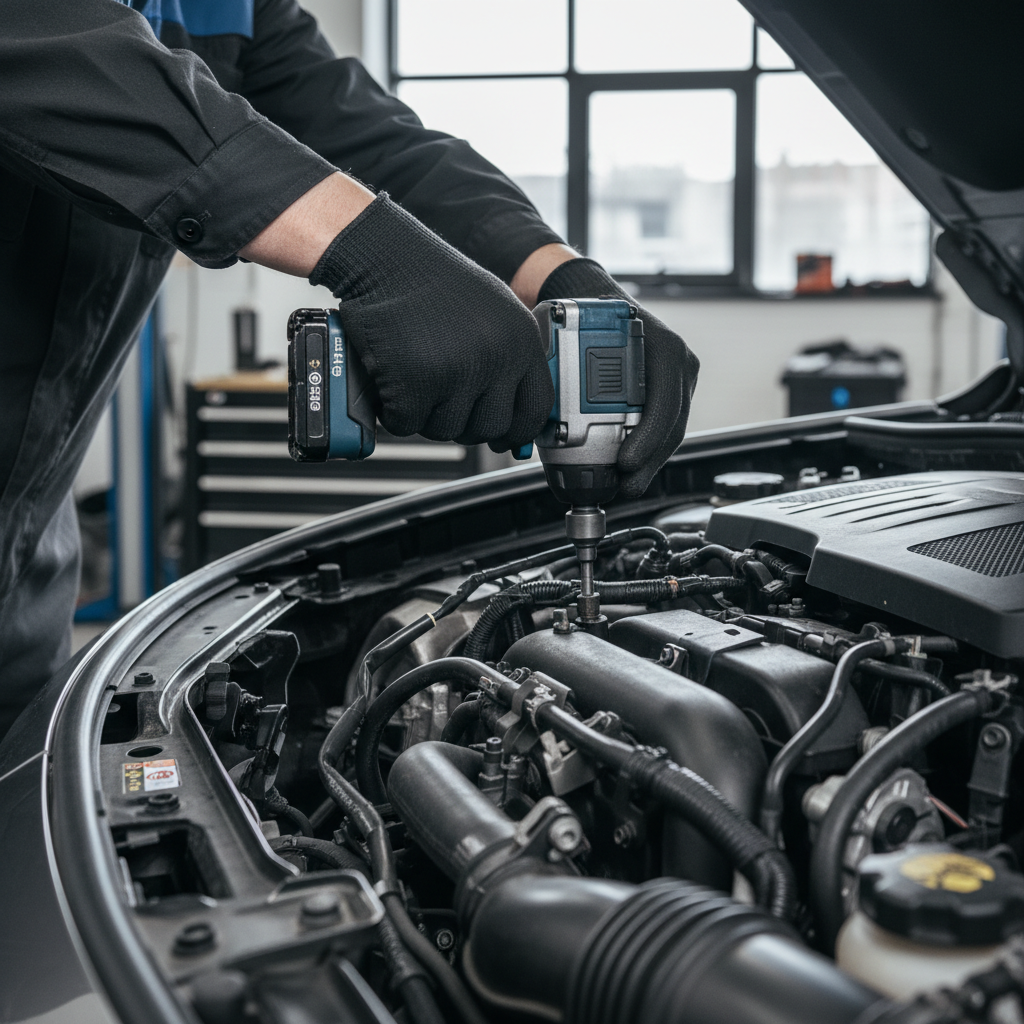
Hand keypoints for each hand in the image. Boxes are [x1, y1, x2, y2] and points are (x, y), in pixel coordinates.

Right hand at [309, 193, 553, 449]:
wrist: (387, 257)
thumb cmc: (435, 284)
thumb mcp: (494, 315)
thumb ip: (509, 362)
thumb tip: (515, 421)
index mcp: (521, 341)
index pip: (533, 411)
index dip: (514, 430)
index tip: (501, 435)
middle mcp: (495, 358)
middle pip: (488, 429)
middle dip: (463, 422)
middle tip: (442, 397)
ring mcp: (456, 371)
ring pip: (445, 430)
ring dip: (425, 413)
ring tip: (416, 375)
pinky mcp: (414, 381)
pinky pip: (407, 424)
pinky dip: (394, 410)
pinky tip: (393, 378)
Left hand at [537, 258, 699, 497]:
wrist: (592, 295)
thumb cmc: (584, 315)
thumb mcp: (573, 336)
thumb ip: (559, 373)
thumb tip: (531, 423)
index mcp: (659, 345)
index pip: (663, 400)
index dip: (647, 437)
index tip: (625, 461)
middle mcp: (677, 359)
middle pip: (672, 423)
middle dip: (648, 460)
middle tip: (626, 484)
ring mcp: (679, 375)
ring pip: (672, 429)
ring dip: (650, 461)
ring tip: (628, 484)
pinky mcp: (673, 389)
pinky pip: (666, 424)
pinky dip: (650, 448)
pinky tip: (633, 468)